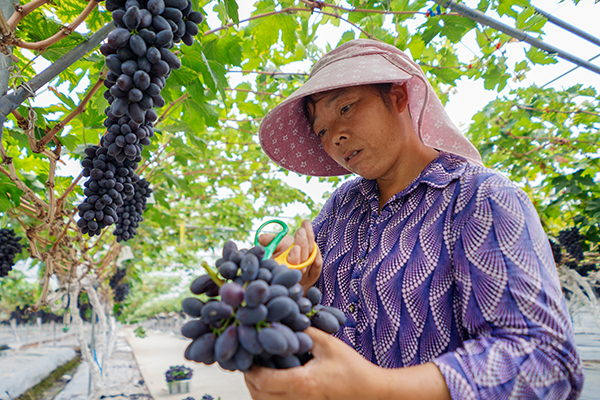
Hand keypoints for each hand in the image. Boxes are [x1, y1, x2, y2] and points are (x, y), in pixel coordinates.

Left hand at [244, 327, 380, 399]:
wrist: (371, 392)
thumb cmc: (352, 369)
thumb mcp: (328, 343)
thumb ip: (303, 331)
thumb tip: (283, 319)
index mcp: (303, 383)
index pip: (263, 379)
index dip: (250, 367)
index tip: (248, 351)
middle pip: (258, 395)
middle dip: (250, 377)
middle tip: (250, 358)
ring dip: (258, 388)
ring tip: (260, 368)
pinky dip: (269, 396)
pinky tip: (273, 380)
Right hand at [257, 220, 322, 291]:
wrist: (292, 258)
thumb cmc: (280, 252)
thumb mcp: (274, 246)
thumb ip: (269, 242)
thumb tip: (261, 238)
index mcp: (281, 269)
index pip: (289, 267)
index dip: (294, 258)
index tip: (296, 247)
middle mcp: (294, 274)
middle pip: (302, 263)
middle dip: (302, 245)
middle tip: (300, 231)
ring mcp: (305, 276)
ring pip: (310, 260)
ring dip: (309, 242)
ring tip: (305, 226)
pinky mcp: (313, 274)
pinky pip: (318, 262)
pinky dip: (316, 248)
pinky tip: (310, 232)